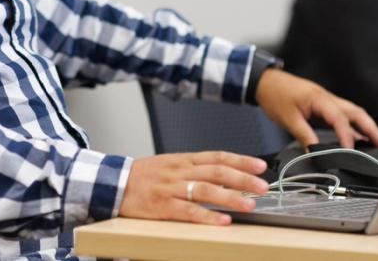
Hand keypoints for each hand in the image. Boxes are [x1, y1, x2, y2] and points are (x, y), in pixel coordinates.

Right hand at [119, 151, 268, 224]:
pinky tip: (223, 221)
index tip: (260, 166)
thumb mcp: (170, 165)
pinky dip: (207, 217)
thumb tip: (224, 175)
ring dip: (230, 198)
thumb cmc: (144, 176)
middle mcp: (179, 171)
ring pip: (206, 191)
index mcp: (183, 160)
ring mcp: (171, 188)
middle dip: (243, 179)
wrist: (114, 183)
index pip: (217, 156)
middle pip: (217, 172)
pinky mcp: (162, 206)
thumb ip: (195, 169)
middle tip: (263, 186)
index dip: (240, 160)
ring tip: (250, 204)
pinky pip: (188, 211)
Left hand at [255, 69, 377, 148]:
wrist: (263, 81)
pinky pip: (342, 114)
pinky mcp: (322, 103)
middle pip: (355, 112)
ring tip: (376, 141)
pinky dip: (352, 124)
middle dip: (371, 127)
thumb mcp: (288, 119)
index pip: (339, 119)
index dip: (347, 137)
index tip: (351, 152)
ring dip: (364, 125)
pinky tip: (357, 135)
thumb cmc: (274, 95)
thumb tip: (316, 153)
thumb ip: (304, 136)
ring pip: (351, 112)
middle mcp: (327, 97)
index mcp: (319, 99)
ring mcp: (326, 99)